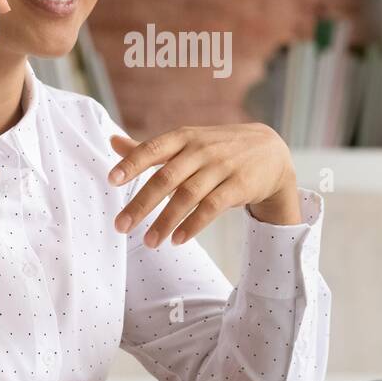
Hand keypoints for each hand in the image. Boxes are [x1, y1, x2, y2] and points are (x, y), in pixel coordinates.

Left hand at [108, 122, 300, 247]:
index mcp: (183, 138)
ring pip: (188, 196)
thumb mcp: (186, 142)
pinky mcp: (239, 186)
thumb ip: (149, 148)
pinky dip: (193, 225)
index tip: (112, 181)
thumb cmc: (217, 148)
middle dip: (141, 203)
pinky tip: (177, 240)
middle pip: (166, 178)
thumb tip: (112, 142)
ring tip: (149, 243)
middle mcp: (200, 150)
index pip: (153, 149)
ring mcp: (221, 167)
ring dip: (166, 221)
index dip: (132, 164)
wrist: (270, 151)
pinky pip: (212, 207)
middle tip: (121, 226)